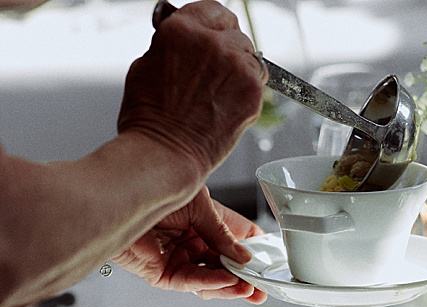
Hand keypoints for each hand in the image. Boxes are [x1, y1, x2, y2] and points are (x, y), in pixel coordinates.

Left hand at [113, 186, 266, 303]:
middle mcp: (193, 241)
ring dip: (231, 285)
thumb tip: (244, 255)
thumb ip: (223, 234)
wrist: (123, 193)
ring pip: (210, 279)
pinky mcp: (162, 273)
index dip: (254, 253)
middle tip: (262, 288)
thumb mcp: (203, 207)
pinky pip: (191, 280)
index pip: (237, 241)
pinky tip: (227, 282)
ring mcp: (179, 258)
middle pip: (225, 266)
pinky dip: (211, 282)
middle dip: (245, 279)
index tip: (269, 264)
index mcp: (206, 222)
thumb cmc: (157, 187)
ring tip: (249, 289)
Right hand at [117, 0, 266, 177]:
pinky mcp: (253, 90)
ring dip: (240, 70)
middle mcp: (213, 42)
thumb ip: (173, 46)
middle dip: (227, 50)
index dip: (213, 26)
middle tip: (214, 75)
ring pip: (251, 56)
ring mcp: (237, 66)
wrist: (164, 152)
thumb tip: (187, 41)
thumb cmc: (150, 118)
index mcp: (181, 30)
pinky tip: (228, 105)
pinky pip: (259, 81)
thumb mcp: (147, 64)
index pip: (213, 10)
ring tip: (219, 94)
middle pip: (235, 34)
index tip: (213, 36)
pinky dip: (248, 91)